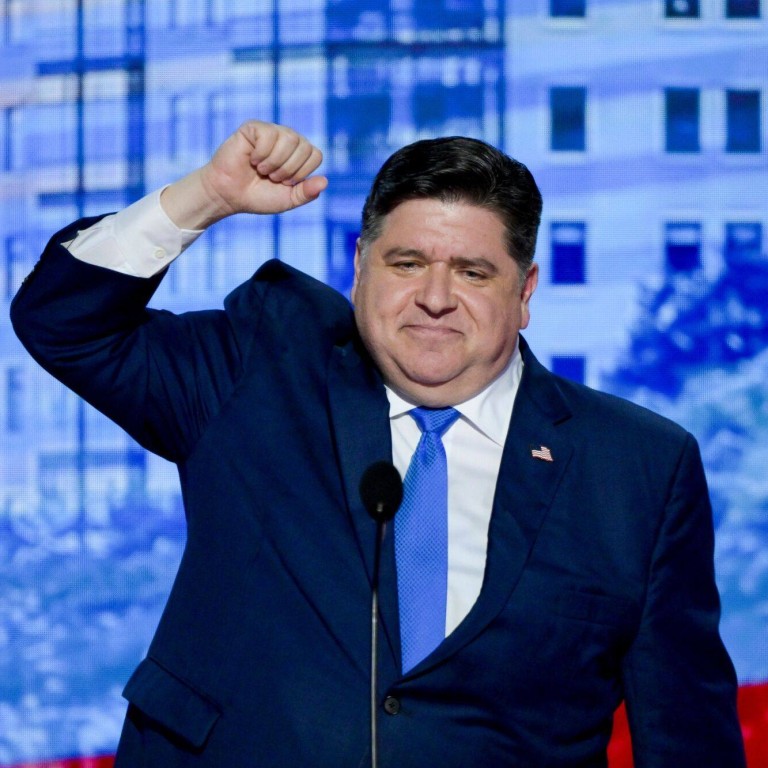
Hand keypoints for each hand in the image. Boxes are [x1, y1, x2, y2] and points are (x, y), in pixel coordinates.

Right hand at [162, 121, 327, 229]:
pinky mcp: (254, 128)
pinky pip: (269, 136)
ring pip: (289, 139)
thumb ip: (307, 193)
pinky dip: (261, 155)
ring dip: (275, 163)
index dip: (301, 174)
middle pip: (304, 146)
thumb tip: (325, 181)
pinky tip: (251, 159)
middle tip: (271, 177)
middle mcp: (288, 139)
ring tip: (262, 170)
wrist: (230, 195)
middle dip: (288, 170)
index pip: (316, 155)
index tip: (285, 183)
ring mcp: (272, 131)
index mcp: (299, 154)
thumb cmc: (258, 196)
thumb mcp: (287, 199)